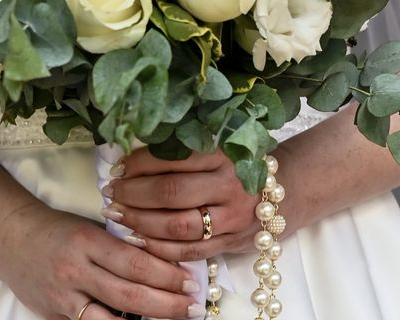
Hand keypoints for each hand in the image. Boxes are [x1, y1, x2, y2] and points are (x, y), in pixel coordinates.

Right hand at [0, 203, 205, 319]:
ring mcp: (63, 297)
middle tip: (192, 306)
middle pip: (129, 294)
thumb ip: (120, 245)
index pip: (136, 263)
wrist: (12, 237)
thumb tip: (162, 262)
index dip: (167, 275)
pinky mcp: (53, 315)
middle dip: (167, 304)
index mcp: (88, 241)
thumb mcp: (91, 227)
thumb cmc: (59, 228)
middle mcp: (76, 270)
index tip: (190, 281)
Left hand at [101, 148, 261, 261]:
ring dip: (140, 223)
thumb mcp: (220, 148)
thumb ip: (184, 152)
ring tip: (119, 215)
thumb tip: (131, 160)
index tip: (118, 168)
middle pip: (171, 193)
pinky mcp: (232, 242)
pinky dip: (159, 248)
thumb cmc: (241, 165)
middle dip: (133, 194)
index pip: (171, 159)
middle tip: (112, 193)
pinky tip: (138, 239)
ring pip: (177, 226)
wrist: (287, 189)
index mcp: (223, 155)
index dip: (138, 165)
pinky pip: (189, 251)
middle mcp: (229, 185)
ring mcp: (232, 217)